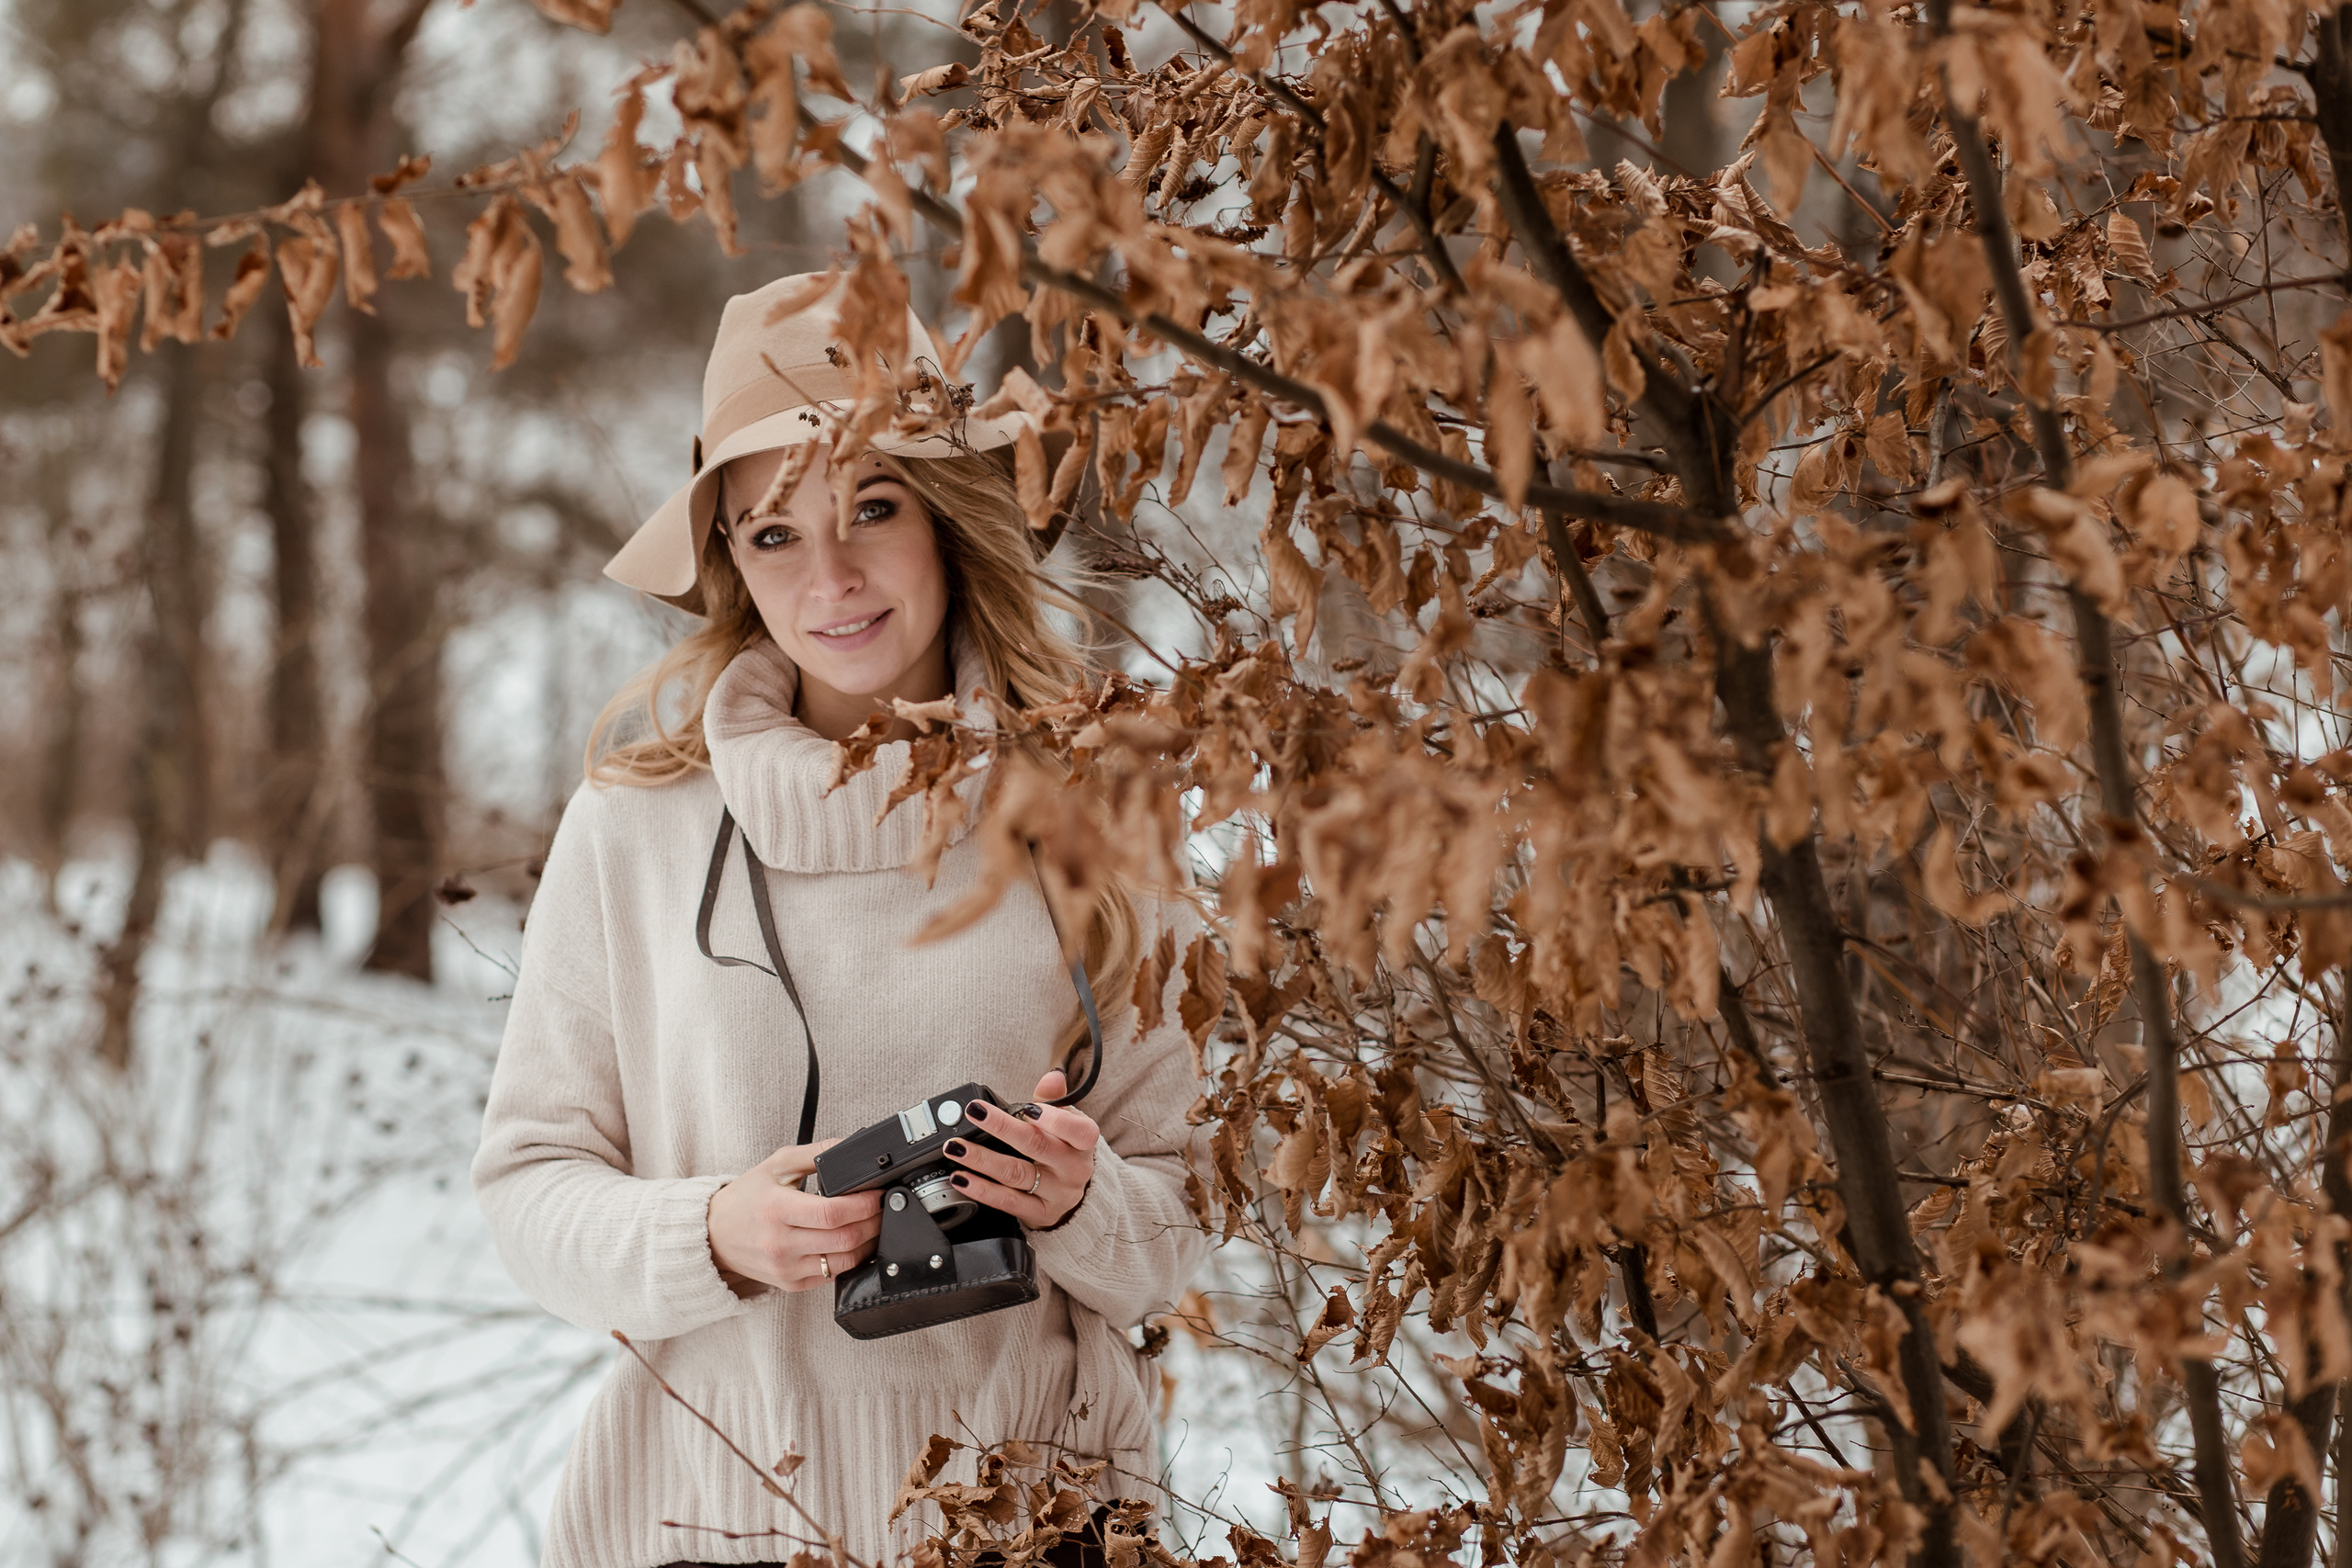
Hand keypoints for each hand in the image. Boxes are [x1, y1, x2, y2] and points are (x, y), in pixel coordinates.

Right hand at [706, 1138, 882, 1293]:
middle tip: (884, 1206)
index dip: (864, 1204)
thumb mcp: (776, 1165)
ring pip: (844, 1261)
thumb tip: (849, 1147)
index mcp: (776, 1210)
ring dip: (868, 1243)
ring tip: (874, 1224)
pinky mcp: (790, 1284)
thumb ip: (814, 1153)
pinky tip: (856, 1243)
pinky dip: (851, 1259)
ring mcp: (786, 1268)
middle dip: (874, 1221)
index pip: (832, 1213)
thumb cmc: (746, 1198)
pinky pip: (833, 1275)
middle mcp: (780, 1244)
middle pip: (844, 1238)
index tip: (879, 1193)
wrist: (714, 1235)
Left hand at [943, 1069, 1098, 1228]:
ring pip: (1016, 1174)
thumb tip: (1053, 1075)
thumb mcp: (1065, 1122)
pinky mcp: (1040, 1214)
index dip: (1054, 1120)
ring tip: (956, 1147)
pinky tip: (962, 1178)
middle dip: (1002, 1128)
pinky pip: (1008, 1202)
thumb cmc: (1064, 1149)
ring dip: (982, 1160)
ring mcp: (1057, 1194)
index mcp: (1083, 1142)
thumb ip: (1054, 1098)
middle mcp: (1073, 1169)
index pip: (1078, 1131)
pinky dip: (982, 1190)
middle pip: (1037, 1147)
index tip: (1026, 1108)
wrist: (1070, 1192)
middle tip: (974, 1113)